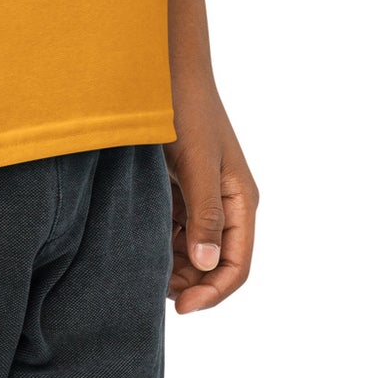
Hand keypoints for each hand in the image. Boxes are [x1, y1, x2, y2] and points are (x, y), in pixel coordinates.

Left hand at [163, 74, 257, 313]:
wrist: (164, 69)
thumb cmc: (186, 111)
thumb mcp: (198, 163)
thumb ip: (205, 213)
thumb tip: (207, 266)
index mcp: (241, 200)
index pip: (235, 265)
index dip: (212, 293)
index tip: (180, 308)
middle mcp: (226, 202)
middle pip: (213, 262)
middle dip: (188, 282)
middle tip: (152, 288)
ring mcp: (202, 194)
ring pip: (192, 248)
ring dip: (172, 264)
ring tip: (142, 268)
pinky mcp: (179, 186)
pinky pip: (174, 227)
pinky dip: (160, 240)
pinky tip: (137, 241)